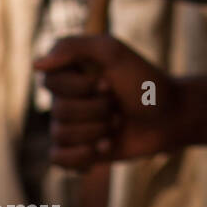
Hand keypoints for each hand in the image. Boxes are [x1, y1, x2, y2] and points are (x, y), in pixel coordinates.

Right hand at [34, 35, 180, 168]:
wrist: (170, 117)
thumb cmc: (145, 82)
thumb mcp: (115, 52)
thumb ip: (75, 47)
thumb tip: (37, 64)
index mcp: (73, 70)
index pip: (50, 81)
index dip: (80, 87)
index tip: (108, 83)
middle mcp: (68, 96)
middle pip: (58, 111)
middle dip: (95, 111)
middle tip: (117, 105)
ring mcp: (73, 123)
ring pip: (60, 135)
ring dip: (95, 131)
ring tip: (116, 124)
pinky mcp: (79, 149)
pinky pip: (57, 158)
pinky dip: (81, 155)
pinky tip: (105, 147)